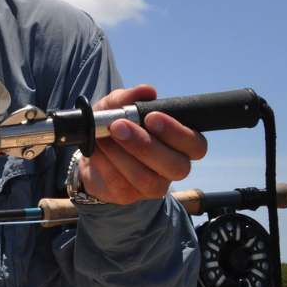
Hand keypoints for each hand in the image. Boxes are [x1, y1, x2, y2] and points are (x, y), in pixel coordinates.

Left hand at [71, 84, 207, 205]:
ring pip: (146, 178)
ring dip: (119, 153)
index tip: (151, 117)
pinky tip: (96, 148)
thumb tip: (147, 91)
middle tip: (119, 126)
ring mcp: (152, 186)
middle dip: (146, 145)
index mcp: (180, 145)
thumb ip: (130, 98)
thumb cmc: (114, 127)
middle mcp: (172, 168)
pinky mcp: (129, 196)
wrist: (90, 151)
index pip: (196, 145)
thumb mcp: (117, 106)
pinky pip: (119, 181)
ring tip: (102, 136)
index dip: (177, 133)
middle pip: (176, 166)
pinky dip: (104, 161)